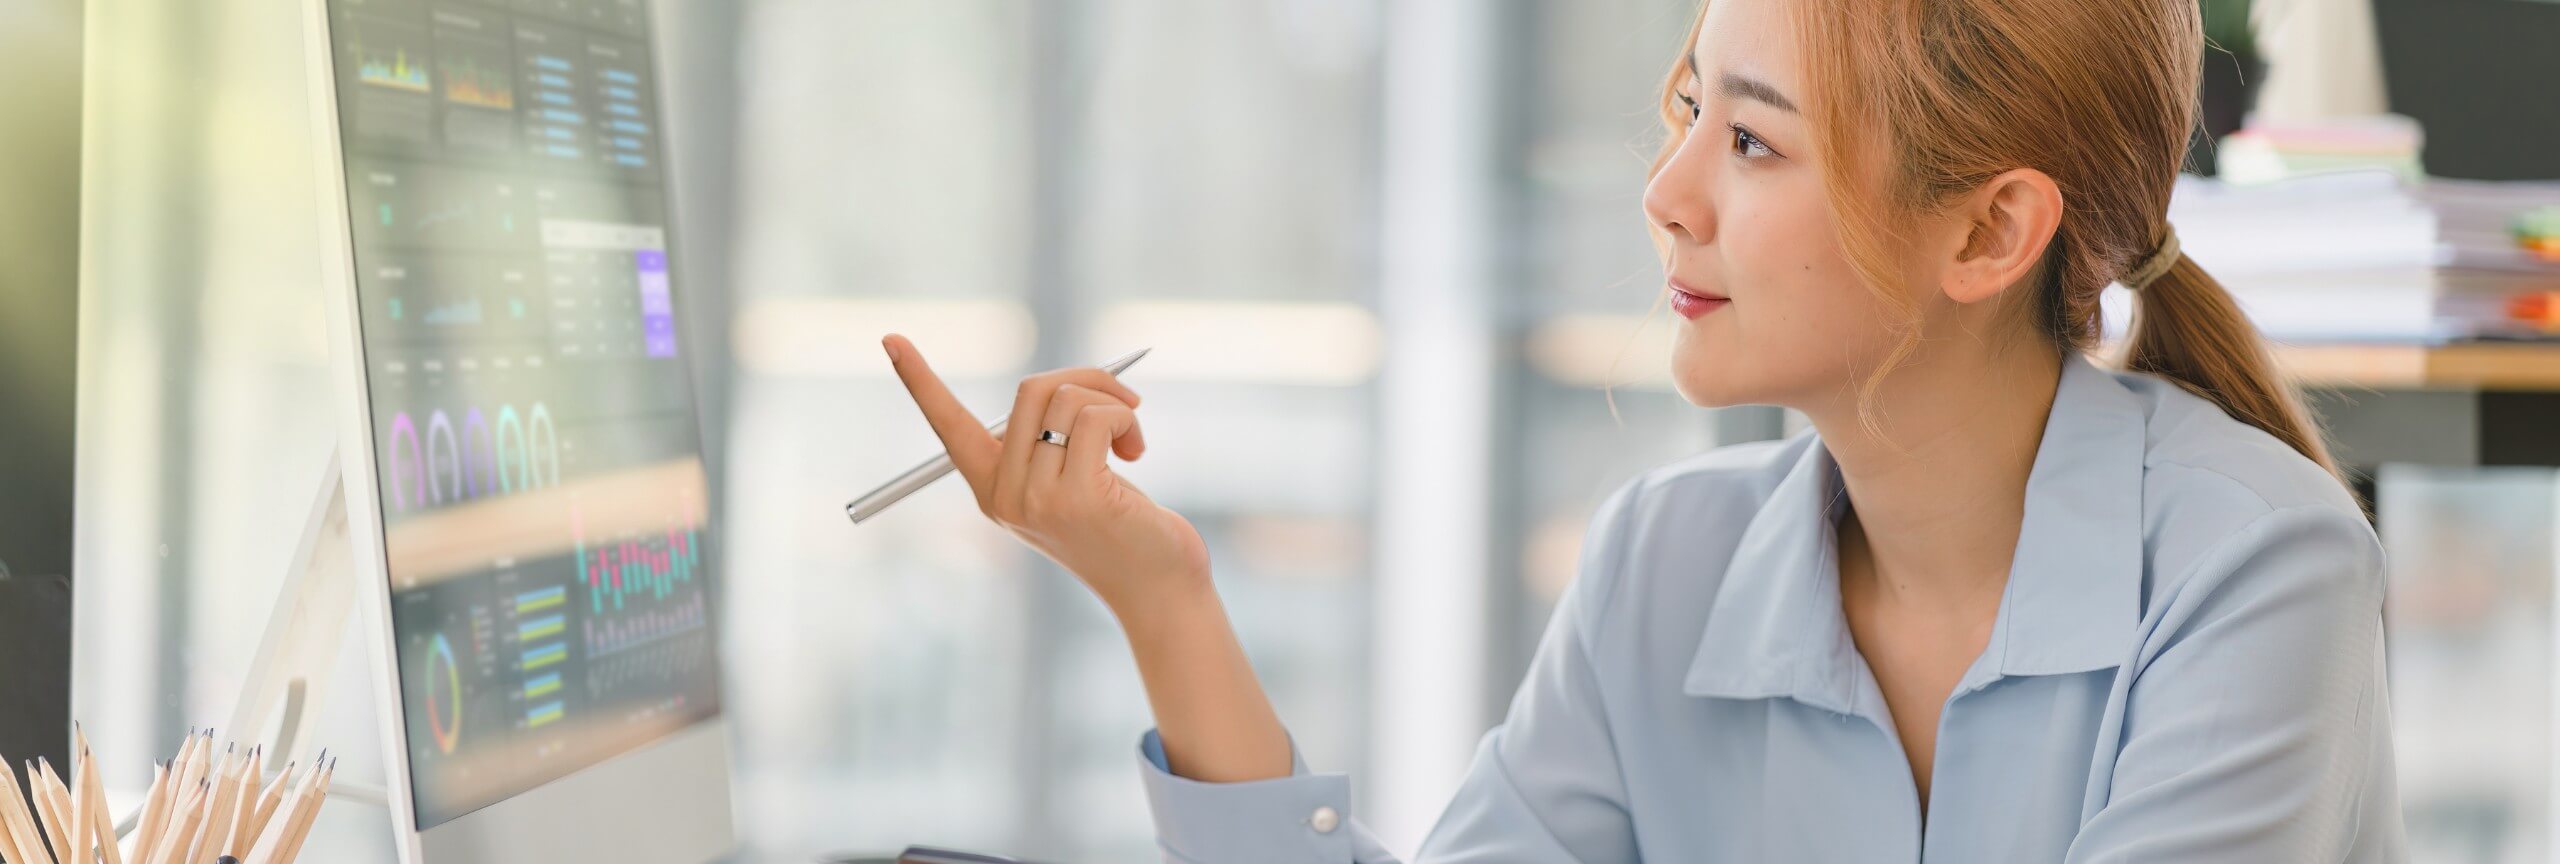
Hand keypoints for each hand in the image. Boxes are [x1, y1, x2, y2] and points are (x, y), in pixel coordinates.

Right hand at [883, 334, 1212, 616]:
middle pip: (1031, 390)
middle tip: (1123, 402)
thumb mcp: (1072, 482)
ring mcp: (1038, 500)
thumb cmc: (1122, 529)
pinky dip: (1125, 418)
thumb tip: (1065, 382)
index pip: (948, 426)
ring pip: (1067, 399)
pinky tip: (1137, 450)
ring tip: (1133, 438)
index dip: (920, 381)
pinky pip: (1097, 418)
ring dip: (1114, 403)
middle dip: (1087, 380)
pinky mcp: (1079, 498)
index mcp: (993, 491)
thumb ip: (1051, 441)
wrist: (1158, 591)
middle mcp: (1005, 497)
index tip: (892, 338)